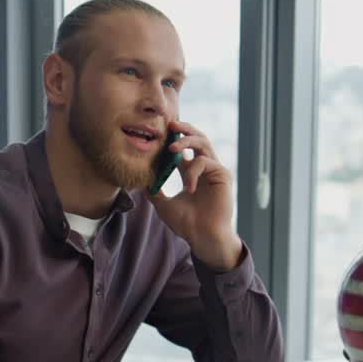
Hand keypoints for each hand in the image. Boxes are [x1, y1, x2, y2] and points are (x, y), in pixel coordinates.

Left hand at [148, 121, 242, 270]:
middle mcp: (205, 168)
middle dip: (184, 128)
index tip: (159, 133)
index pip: (184, 148)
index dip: (172, 139)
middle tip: (170, 124)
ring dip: (186, 140)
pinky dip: (193, 172)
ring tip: (173, 146)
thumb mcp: (164, 205)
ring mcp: (215, 170)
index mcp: (192, 173)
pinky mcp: (223, 175)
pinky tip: (189, 188)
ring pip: (203, 143)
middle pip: (197, 138)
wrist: (203, 237)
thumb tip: (140, 181)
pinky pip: (204, 162)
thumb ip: (154, 191)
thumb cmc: (187, 224)